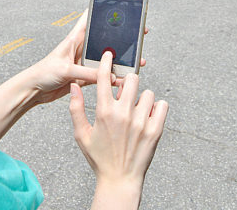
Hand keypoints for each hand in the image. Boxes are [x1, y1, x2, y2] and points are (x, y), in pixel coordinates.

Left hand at [28, 11, 147, 104]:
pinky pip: (102, 76)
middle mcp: (81, 49)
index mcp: (74, 39)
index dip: (102, 12)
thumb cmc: (43, 73)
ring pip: (106, 60)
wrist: (35, 90)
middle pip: (104, 40)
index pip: (89, 20)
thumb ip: (87, 72)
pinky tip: (123, 79)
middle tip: (138, 34)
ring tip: (136, 60)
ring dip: (120, 61)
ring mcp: (84, 63)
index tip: (118, 6)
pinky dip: (113, 78)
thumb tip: (108, 75)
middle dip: (121, 38)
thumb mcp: (66, 69)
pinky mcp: (85, 77)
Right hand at [69, 51, 167, 188]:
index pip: (104, 77)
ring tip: (136, 110)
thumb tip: (74, 86)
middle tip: (125, 94)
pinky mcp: (155, 130)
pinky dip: (157, 107)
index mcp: (104, 112)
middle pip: (131, 79)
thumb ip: (76, 108)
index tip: (109, 54)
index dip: (106, 62)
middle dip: (128, 83)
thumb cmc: (99, 158)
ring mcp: (141, 122)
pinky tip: (148, 115)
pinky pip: (162, 105)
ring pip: (147, 92)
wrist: (119, 181)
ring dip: (142, 98)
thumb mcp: (81, 134)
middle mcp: (123, 114)